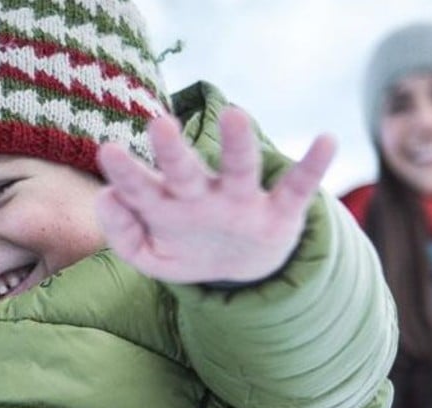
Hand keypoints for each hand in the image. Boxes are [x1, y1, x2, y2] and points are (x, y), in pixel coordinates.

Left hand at [94, 106, 334, 284]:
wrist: (241, 270)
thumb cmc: (188, 250)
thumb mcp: (150, 256)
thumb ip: (123, 234)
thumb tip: (105, 197)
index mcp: (168, 206)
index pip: (142, 188)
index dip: (126, 172)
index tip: (108, 150)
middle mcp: (204, 197)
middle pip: (186, 172)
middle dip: (173, 151)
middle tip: (159, 123)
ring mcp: (242, 202)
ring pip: (240, 170)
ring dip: (237, 144)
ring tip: (236, 114)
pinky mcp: (279, 213)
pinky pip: (298, 187)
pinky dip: (313, 166)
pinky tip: (327, 140)